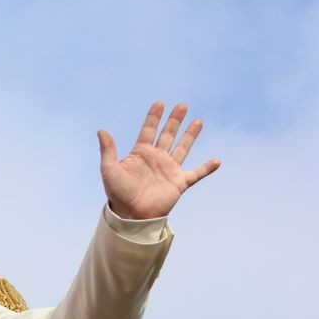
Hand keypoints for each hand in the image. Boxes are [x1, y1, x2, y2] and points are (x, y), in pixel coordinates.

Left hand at [98, 101, 220, 219]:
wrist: (131, 214)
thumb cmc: (118, 193)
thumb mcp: (109, 169)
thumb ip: (108, 150)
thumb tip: (101, 131)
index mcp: (140, 153)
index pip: (148, 130)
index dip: (154, 117)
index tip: (160, 103)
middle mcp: (156, 158)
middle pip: (167, 135)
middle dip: (174, 120)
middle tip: (182, 106)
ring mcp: (169, 170)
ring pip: (182, 148)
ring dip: (190, 135)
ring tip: (198, 121)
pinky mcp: (179, 183)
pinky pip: (196, 174)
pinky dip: (206, 168)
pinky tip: (217, 161)